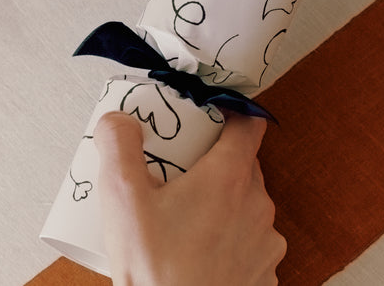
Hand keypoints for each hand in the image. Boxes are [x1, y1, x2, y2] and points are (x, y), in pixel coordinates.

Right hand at [94, 112, 285, 285]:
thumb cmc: (155, 274)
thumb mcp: (123, 201)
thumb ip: (119, 148)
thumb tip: (117, 120)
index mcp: (230, 177)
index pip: (250, 122)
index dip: (233, 114)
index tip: (211, 118)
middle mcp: (257, 204)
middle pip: (245, 165)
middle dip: (217, 164)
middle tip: (182, 175)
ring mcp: (265, 242)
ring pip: (248, 205)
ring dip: (225, 206)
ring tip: (187, 221)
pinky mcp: (265, 273)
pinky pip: (252, 243)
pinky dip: (232, 242)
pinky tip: (202, 253)